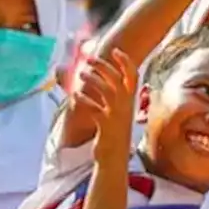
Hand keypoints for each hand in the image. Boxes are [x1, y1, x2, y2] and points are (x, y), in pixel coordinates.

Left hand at [73, 49, 136, 165]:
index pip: (133, 76)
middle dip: (103, 66)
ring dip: (93, 80)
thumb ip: (108, 96)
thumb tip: (95, 78)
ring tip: (80, 75)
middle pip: (117, 79)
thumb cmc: (113, 133)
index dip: (126, 62)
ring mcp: (117, 116)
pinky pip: (95, 109)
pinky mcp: (106, 125)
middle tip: (88, 59)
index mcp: (130, 101)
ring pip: (107, 91)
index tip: (115, 50)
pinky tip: (75, 97)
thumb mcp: (115, 113)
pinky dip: (84, 101)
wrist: (114, 158)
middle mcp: (126, 106)